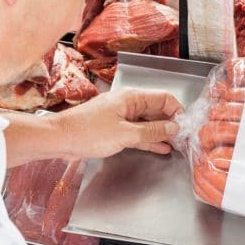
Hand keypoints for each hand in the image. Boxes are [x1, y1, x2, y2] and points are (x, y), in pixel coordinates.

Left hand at [56, 88, 183, 159]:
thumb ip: (150, 131)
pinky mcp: (114, 129)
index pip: (163, 98)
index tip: (185, 126)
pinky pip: (137, 132)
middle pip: (156, 110)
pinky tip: (160, 147)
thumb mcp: (124, 134)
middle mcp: (127, 104)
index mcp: (131, 97)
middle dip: (170, 123)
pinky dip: (148, 139)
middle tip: (184, 138)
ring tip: (176, 144)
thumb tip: (172, 128)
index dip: (176, 111)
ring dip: (160, 133)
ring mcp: (120, 117)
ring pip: (147, 123)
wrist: (60, 139)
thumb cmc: (87, 132)